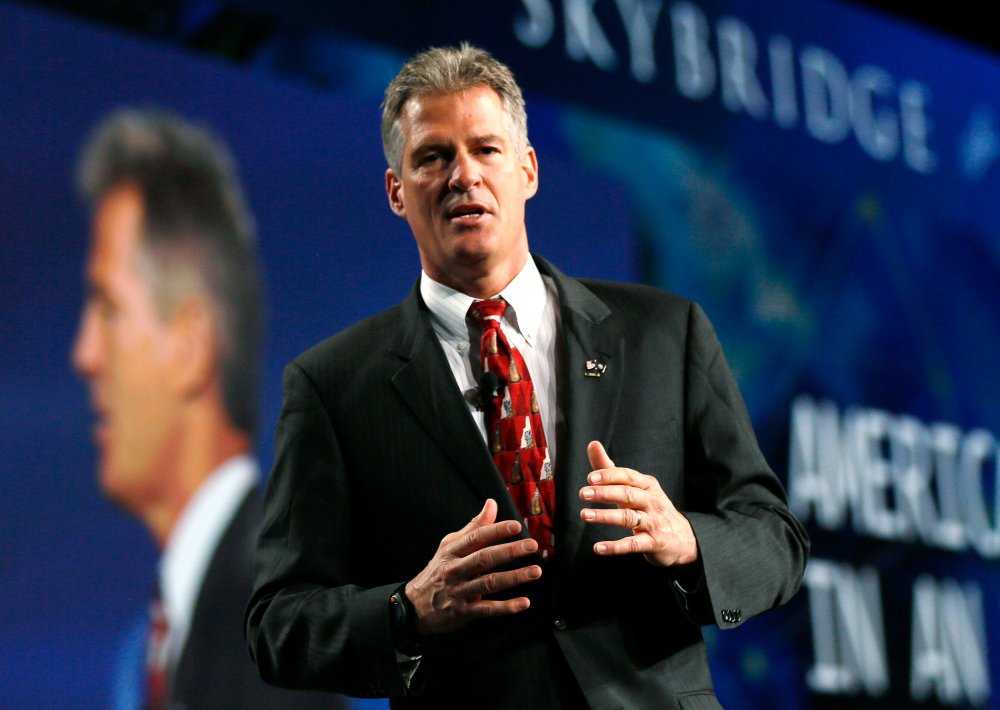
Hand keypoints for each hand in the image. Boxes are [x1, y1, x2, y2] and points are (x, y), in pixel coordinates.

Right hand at [405, 499, 541, 634]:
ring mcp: (459, 591)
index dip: (496, 531)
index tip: (516, 526)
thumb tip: (492, 503)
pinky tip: (524, 603)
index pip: (476, 538)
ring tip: (535, 572)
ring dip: (513, 577)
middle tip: (531, 546)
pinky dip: (506, 607)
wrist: (416, 605)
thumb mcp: (450, 545)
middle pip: (484, 558)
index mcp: (452, 551)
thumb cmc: (439, 570)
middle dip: (509, 551)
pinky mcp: (463, 612)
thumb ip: (474, 527)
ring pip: (488, 583)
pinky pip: (487, 609)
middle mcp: (454, 569)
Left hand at [579, 440, 698, 567]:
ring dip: (605, 516)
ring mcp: (654, 523)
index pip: (628, 476)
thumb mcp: (634, 488)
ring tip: (585, 515)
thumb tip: (592, 444)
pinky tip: (598, 547)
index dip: (609, 476)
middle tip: (583, 493)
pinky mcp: (653, 543)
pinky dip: (615, 547)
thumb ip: (610, 469)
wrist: (683, 539)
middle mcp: (652, 501)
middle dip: (605, 493)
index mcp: (647, 485)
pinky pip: (632, 544)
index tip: (590, 478)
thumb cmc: (650, 508)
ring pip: (628, 518)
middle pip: (627, 494)